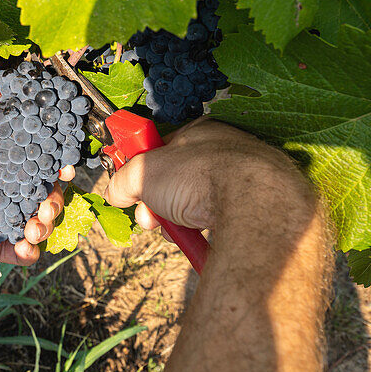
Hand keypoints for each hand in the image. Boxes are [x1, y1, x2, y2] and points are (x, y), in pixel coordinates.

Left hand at [0, 67, 69, 277]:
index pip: (32, 159)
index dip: (53, 161)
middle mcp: (1, 192)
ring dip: (44, 224)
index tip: (67, 164)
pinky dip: (29, 251)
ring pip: (37, 222)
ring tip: (34, 226)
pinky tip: (23, 246)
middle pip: (42, 192)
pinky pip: (23, 253)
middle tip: (48, 201)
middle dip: (53, 197)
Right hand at [101, 118, 292, 233]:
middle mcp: (225, 152)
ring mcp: (244, 180)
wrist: (253, 202)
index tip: (131, 188)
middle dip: (159, 203)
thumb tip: (114, 192)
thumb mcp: (144, 172)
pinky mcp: (256, 208)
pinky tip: (197, 239)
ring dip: (180, 220)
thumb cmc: (201, 175)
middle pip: (180, 181)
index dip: (142, 172)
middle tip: (150, 217)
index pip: (163, 150)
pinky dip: (206, 232)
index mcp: (199, 133)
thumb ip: (124, 181)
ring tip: (175, 231)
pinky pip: (223, 221)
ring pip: (201, 203)